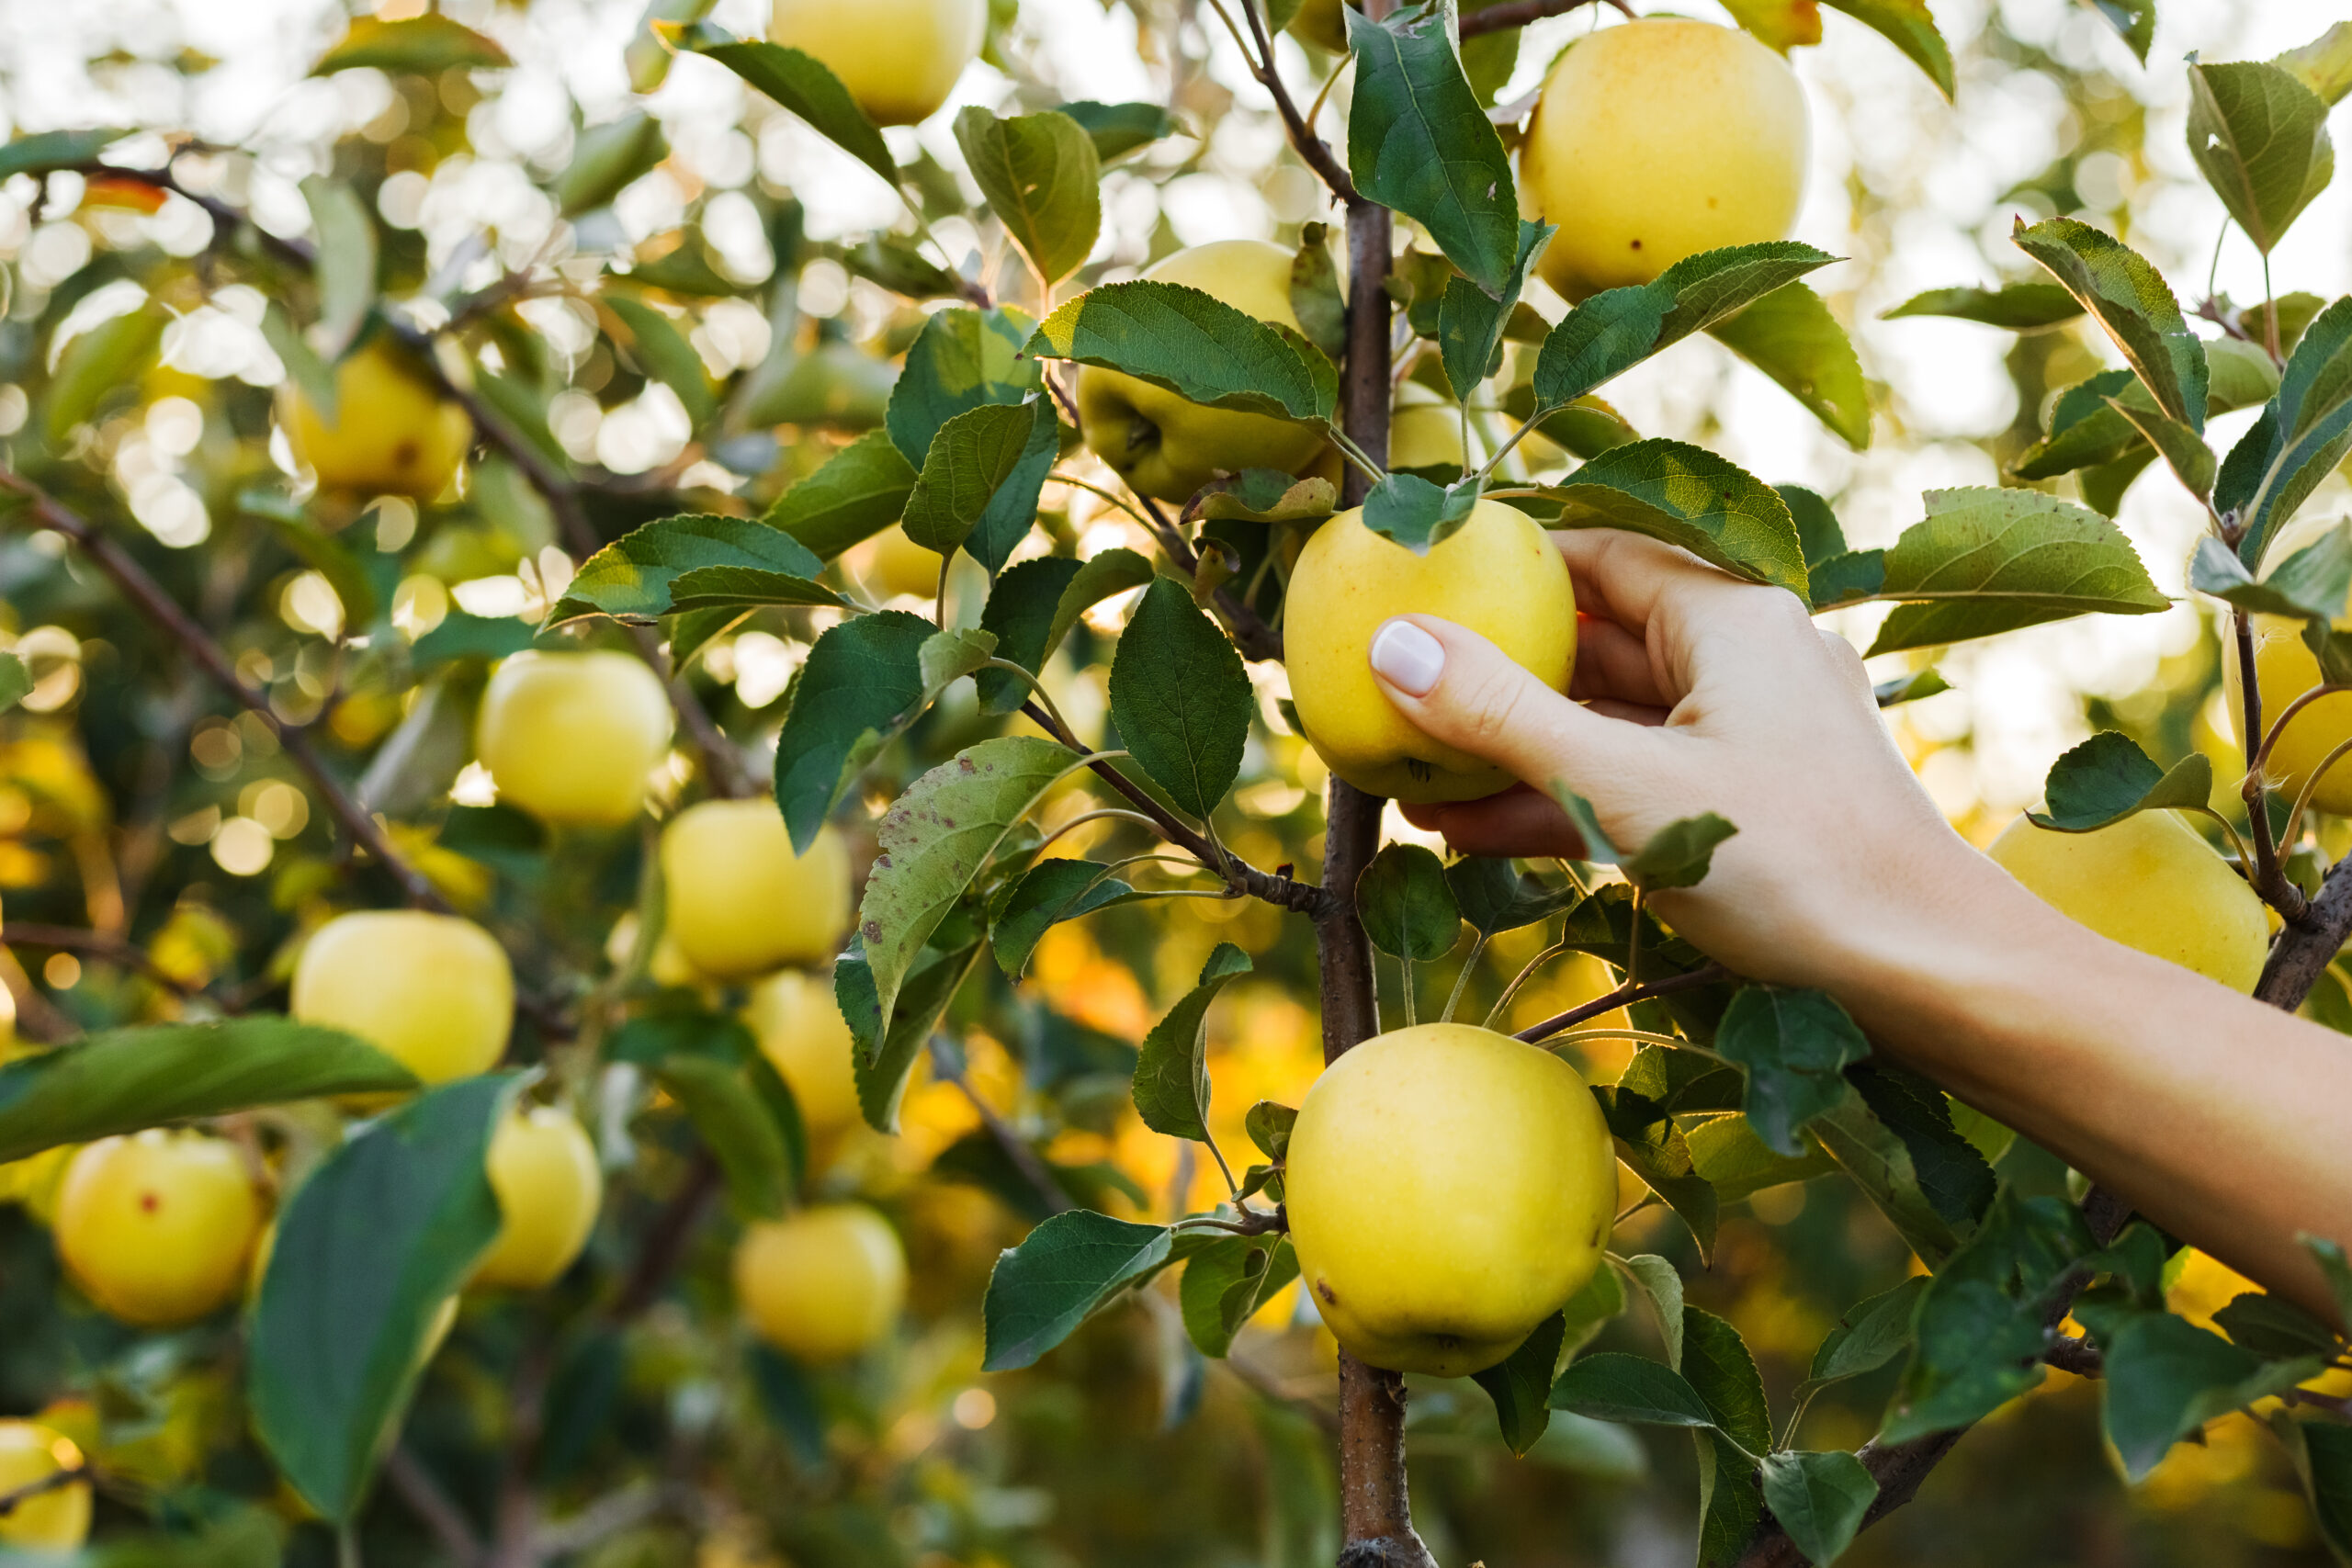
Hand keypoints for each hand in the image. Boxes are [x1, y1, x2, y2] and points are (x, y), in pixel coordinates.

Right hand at [1365, 529, 1992, 988]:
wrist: (1932, 977)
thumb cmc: (1791, 867)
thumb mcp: (1622, 786)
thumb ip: (1499, 714)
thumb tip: (1389, 642)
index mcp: (1731, 620)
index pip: (1598, 558)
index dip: (1507, 569)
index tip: (1422, 588)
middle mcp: (1746, 661)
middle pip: (1595, 645)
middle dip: (1495, 677)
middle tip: (1394, 698)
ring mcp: (1751, 738)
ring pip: (1609, 724)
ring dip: (1517, 754)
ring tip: (1414, 787)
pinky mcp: (1754, 807)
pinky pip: (1637, 782)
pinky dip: (1566, 801)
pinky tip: (1478, 834)